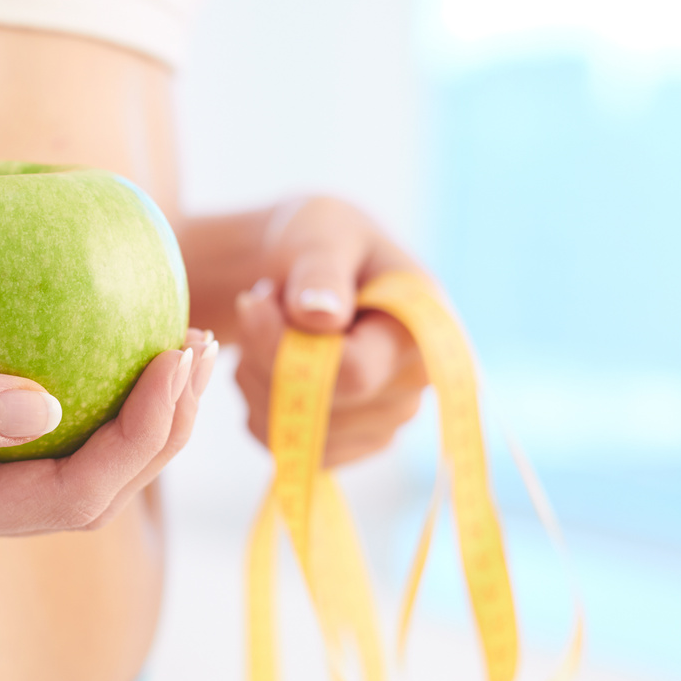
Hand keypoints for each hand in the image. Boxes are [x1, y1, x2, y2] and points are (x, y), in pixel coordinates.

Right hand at [0, 261, 218, 550]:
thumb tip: (45, 410)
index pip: (68, 500)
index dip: (135, 442)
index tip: (170, 359)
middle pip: (93, 488)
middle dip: (159, 430)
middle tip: (194, 345)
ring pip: (83, 453)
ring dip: (143, 408)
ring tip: (183, 337)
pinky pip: (56, 409)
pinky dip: (98, 372)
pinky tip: (126, 319)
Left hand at [233, 197, 426, 466]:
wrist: (313, 267)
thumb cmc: (325, 240)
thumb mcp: (322, 234)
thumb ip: (321, 269)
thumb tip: (320, 314)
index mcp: (426, 333)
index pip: (353, 373)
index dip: (286, 347)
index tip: (253, 300)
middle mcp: (415, 388)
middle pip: (319, 407)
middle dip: (265, 357)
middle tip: (259, 304)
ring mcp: (385, 422)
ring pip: (295, 432)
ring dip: (256, 380)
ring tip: (269, 327)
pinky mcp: (349, 444)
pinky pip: (283, 446)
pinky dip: (258, 406)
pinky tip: (266, 363)